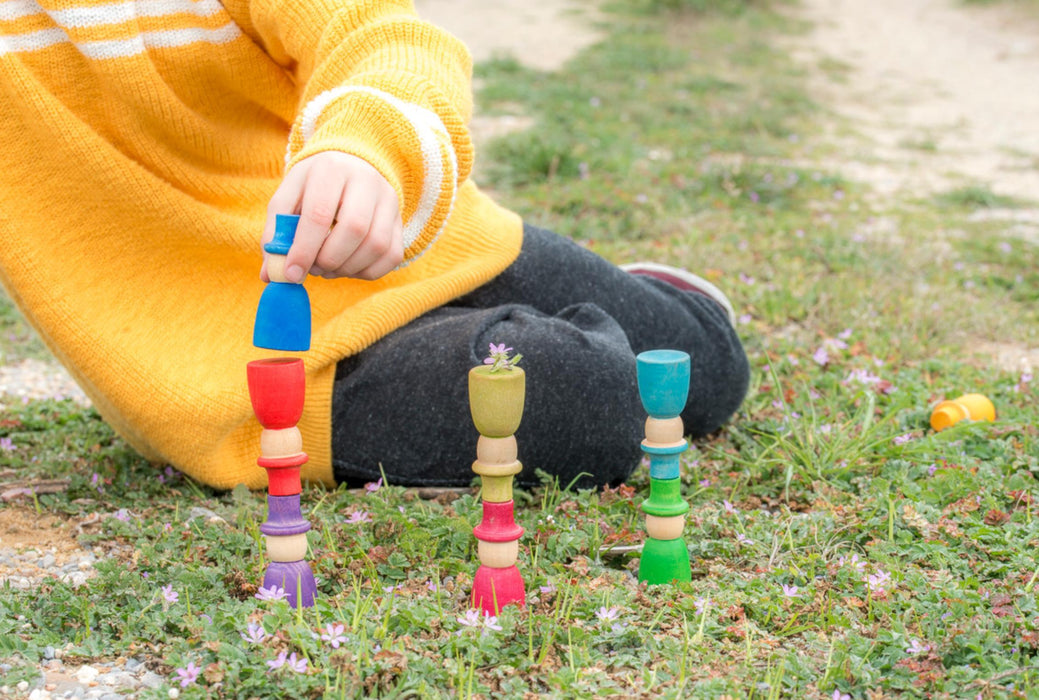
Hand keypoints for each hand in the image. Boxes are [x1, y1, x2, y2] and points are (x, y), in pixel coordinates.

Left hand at [262, 152, 403, 281]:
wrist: (351, 164)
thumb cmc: (314, 184)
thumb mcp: (289, 196)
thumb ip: (276, 232)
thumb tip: (272, 274)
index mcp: (331, 169)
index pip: (320, 214)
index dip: (304, 249)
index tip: (292, 274)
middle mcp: (366, 180)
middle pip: (355, 229)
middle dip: (329, 259)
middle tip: (313, 268)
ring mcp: (389, 200)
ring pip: (377, 245)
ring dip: (348, 268)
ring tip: (328, 267)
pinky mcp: (400, 220)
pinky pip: (392, 256)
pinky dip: (367, 271)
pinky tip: (348, 266)